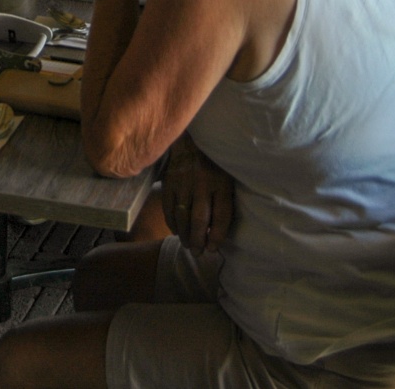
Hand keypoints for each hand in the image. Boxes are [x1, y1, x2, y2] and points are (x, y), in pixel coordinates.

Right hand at [162, 133, 233, 253]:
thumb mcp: (226, 178)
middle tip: (199, 253)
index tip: (214, 248)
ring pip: (182, 217)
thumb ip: (224, 200)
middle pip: (200, 220)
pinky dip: (172, 223)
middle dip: (199, 240)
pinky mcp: (169, 183)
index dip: (217, 236)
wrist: (190, 141)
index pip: (221, 216)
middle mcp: (203, 184)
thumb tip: (219, 230)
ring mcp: (184, 183)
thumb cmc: (213, 165)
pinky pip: (169, 208)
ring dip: (184, 235)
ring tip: (188, 245)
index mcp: (222, 183)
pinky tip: (176, 230)